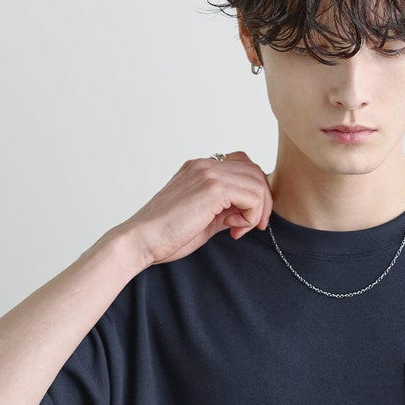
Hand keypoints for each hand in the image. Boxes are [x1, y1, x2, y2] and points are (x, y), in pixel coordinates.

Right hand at [117, 152, 273, 267]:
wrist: (142, 240)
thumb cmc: (167, 234)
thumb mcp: (204, 218)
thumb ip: (225, 210)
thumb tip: (247, 212)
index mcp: (200, 168)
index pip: (243, 165)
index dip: (252, 192)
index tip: (246, 220)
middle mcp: (205, 165)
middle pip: (255, 171)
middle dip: (262, 202)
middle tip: (252, 226)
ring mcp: (209, 173)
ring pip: (257, 183)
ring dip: (257, 210)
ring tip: (238, 229)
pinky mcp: (213, 188)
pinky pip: (253, 196)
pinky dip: (251, 215)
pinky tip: (233, 229)